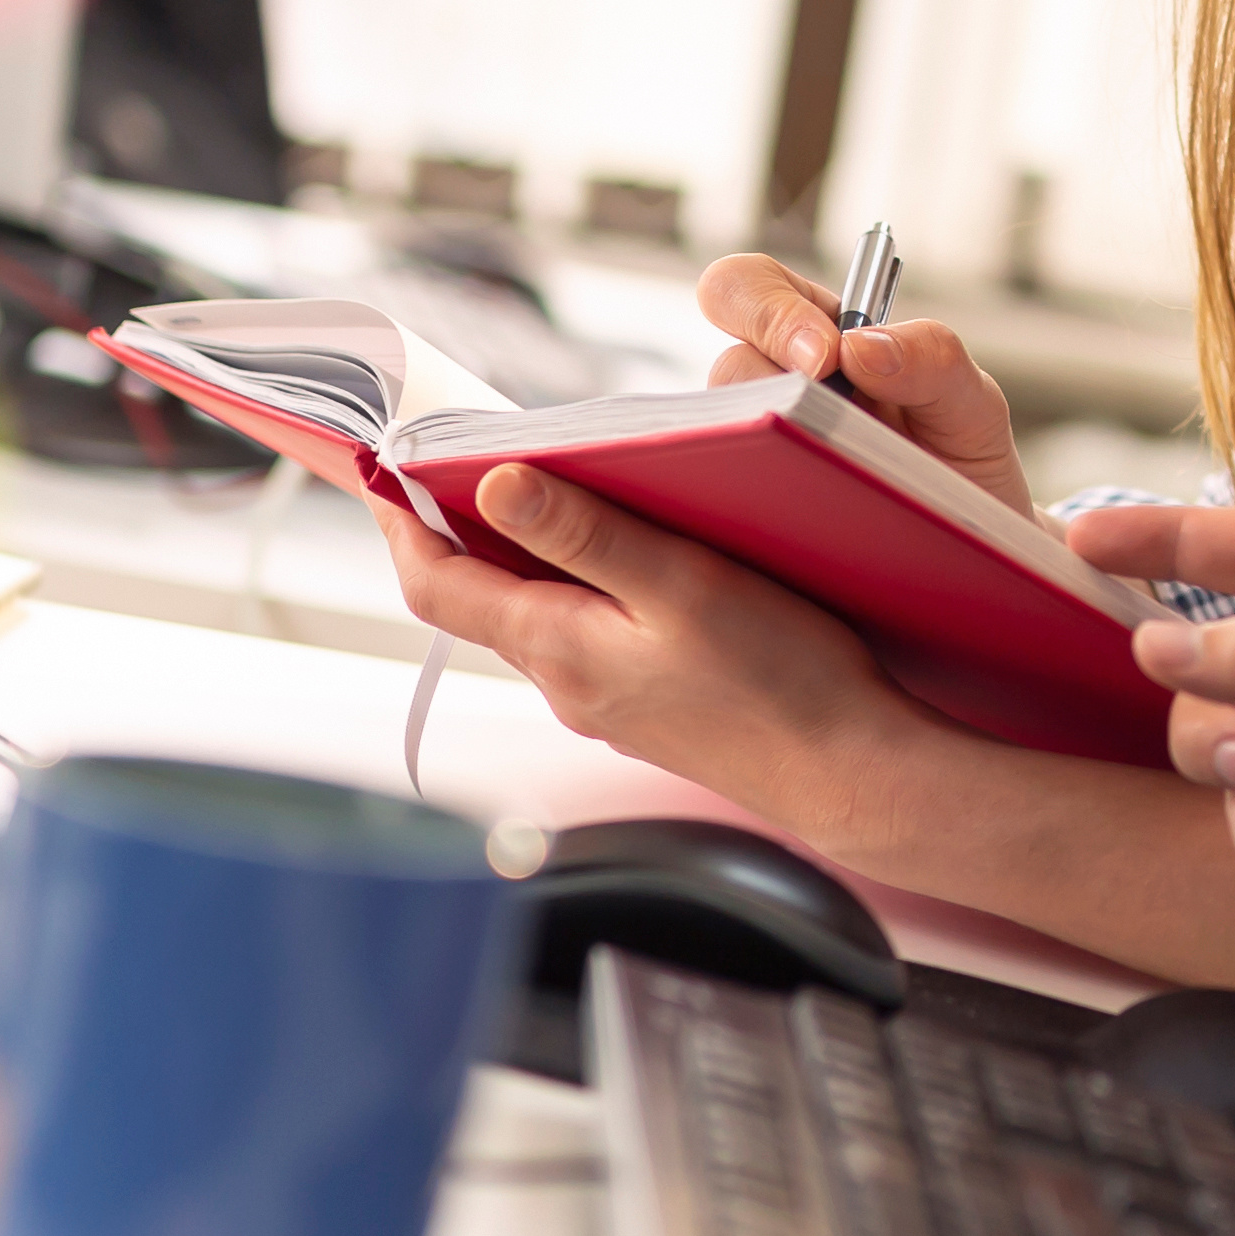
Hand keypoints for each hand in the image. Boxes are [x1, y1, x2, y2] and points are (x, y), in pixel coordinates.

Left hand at [379, 463, 927, 829]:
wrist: (848, 773)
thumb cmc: (781, 683)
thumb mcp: (681, 585)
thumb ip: (587, 535)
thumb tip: (496, 488)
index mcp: (560, 649)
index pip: (437, 586)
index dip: (401, 524)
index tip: (386, 470)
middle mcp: (567, 683)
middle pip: (478, 599)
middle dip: (455, 530)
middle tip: (454, 462)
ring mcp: (604, 702)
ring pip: (533, 616)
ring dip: (522, 557)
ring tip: (542, 493)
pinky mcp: (645, 709)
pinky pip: (583, 638)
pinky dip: (577, 589)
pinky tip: (624, 562)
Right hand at [693, 252, 1031, 516]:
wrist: (974, 548)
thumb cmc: (963, 459)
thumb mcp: (971, 402)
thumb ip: (933, 358)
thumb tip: (856, 347)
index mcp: (818, 332)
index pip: (750, 286)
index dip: (768, 310)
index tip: (823, 355)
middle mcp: (776, 386)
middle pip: (726, 364)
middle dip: (757, 378)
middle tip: (814, 414)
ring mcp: (761, 449)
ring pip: (726, 439)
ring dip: (774, 453)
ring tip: (837, 488)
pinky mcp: (757, 507)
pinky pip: (735, 501)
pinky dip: (768, 505)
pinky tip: (818, 527)